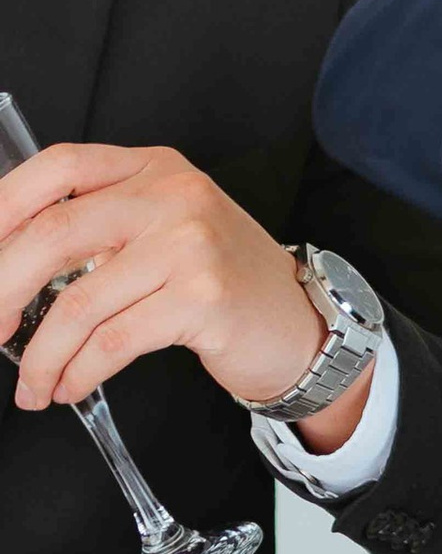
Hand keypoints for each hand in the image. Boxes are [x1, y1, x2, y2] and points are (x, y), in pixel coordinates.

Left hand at [0, 142, 361, 444]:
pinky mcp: (203, 297)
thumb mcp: (163, 230)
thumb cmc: (221, 282)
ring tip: (33, 383)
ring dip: (42, 354)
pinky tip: (69, 386)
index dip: (3, 206)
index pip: (59, 167)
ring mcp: (191, 244)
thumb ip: (99, 230)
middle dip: (1, 289)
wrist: (300, 323)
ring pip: (80, 300)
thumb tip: (7, 269)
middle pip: (54, 232)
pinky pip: (113, 340)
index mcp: (152, 169)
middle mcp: (172, 195)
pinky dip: (79, 371)